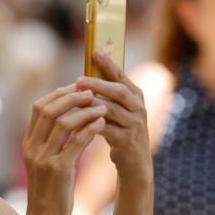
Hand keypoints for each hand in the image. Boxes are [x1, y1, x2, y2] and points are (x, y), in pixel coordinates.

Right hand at [22, 85, 106, 214]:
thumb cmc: (50, 192)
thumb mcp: (45, 163)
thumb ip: (50, 142)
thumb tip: (67, 119)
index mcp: (28, 144)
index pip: (38, 108)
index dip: (58, 94)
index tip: (76, 88)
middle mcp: (32, 148)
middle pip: (48, 110)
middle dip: (71, 97)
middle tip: (91, 92)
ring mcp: (43, 159)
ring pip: (62, 123)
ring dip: (84, 111)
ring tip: (102, 107)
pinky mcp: (58, 170)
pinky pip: (75, 143)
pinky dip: (89, 130)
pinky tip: (102, 124)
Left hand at [76, 52, 151, 185]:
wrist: (135, 163)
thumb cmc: (121, 131)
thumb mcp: (117, 111)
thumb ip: (106, 95)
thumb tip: (83, 76)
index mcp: (136, 96)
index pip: (122, 75)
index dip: (109, 63)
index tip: (94, 51)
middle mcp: (139, 108)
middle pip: (119, 91)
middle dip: (98, 84)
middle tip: (79, 80)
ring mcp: (135, 125)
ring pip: (112, 110)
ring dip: (92, 104)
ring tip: (75, 100)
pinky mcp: (128, 141)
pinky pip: (107, 129)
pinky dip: (91, 125)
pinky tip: (76, 122)